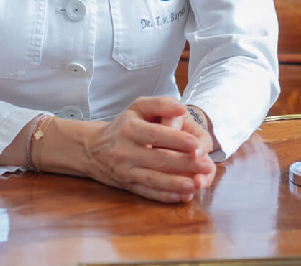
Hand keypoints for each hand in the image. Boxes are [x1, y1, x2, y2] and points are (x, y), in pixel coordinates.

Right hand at [84, 96, 216, 202]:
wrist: (93, 149)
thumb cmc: (124, 124)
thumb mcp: (138, 107)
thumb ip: (161, 104)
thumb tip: (182, 109)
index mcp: (130, 129)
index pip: (156, 135)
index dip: (177, 140)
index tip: (197, 144)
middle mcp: (125, 152)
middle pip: (158, 160)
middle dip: (185, 164)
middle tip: (207, 166)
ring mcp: (126, 172)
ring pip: (154, 180)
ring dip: (177, 184)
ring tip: (197, 184)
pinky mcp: (127, 186)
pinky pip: (148, 193)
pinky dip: (166, 196)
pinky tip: (182, 196)